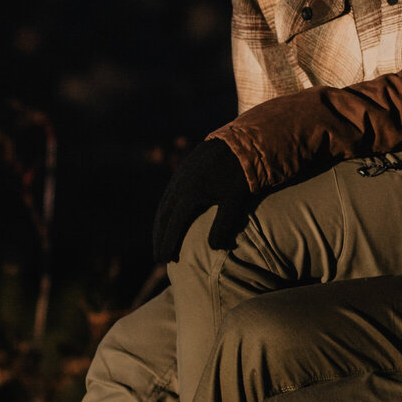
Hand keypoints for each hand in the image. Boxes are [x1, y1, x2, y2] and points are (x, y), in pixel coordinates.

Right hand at [152, 138, 256, 264]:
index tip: (163, 261)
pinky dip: (166, 210)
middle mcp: (180, 184)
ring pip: (164, 205)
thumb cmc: (242, 172)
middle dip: (159, 238)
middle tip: (159, 257)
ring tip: (161, 241)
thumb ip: (223, 224)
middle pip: (163, 217)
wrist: (242, 139)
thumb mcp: (235, 199)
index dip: (167, 244)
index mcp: (190, 193)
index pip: (173, 225)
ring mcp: (180, 175)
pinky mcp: (184, 169)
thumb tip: (213, 248)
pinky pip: (169, 194)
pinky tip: (170, 218)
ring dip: (160, 225)